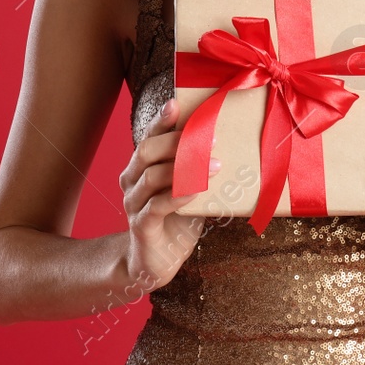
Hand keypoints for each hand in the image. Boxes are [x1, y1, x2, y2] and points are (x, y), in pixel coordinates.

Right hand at [119, 98, 209, 292]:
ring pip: (151, 176)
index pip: (148, 138)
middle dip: (177, 141)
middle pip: (147, 152)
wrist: (159, 260)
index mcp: (141, 168)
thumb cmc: (179, 218)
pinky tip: (196, 190)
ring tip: (215, 166)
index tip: (176, 103)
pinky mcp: (141, 226)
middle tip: (210, 139)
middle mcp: (132, 182)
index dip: (160, 121)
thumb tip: (232, 144)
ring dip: (185, 168)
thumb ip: (200, 168)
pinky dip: (177, 195)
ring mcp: (133, 204)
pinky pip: (155, 206)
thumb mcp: (192, 188)